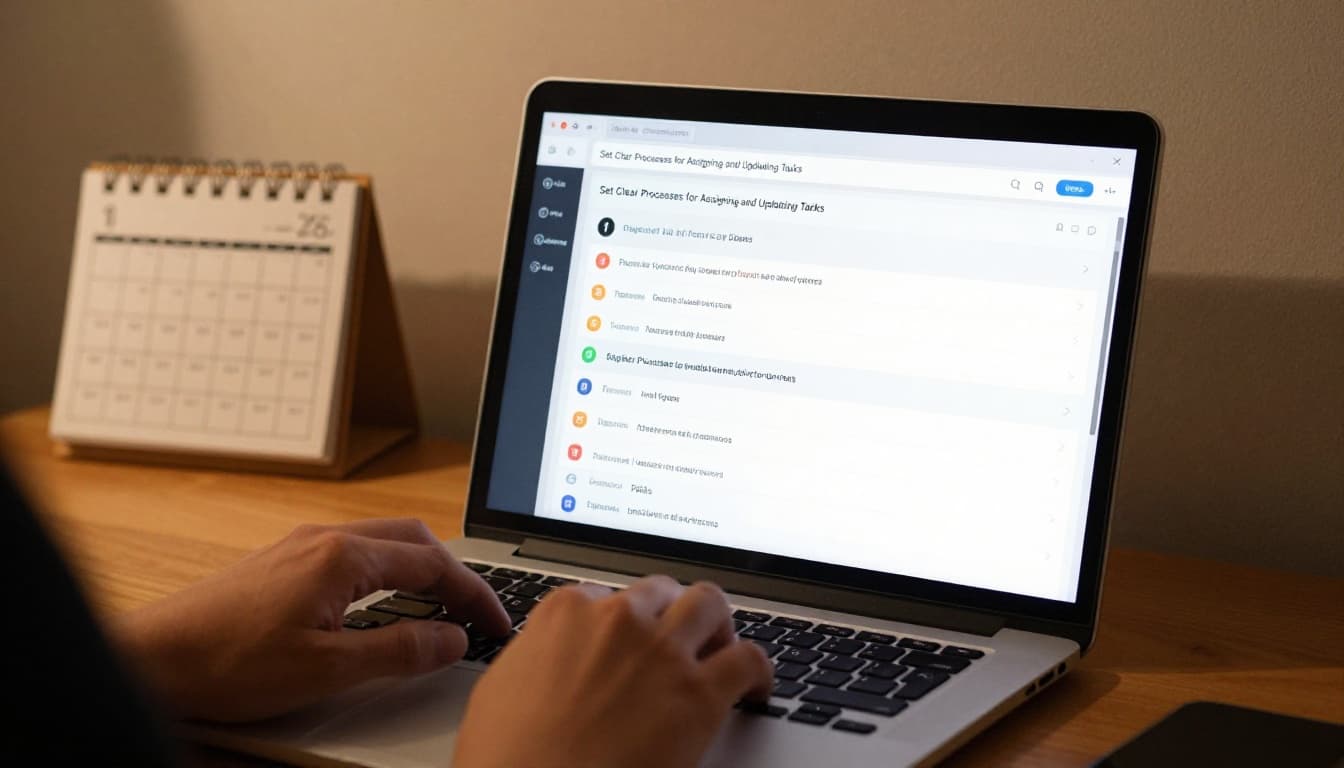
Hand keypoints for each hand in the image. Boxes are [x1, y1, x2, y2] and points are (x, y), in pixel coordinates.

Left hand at [113, 519, 508, 721]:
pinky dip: (387, 573)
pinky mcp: (281, 561)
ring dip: (420, 569)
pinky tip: (381, 605)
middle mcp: (324, 539)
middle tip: (477, 612)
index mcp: (343, 557)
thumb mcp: (327, 669)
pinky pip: (353, 553)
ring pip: (383, 542)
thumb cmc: (226, 663)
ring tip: (439, 609)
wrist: (151, 658)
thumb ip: (398, 651)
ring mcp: (300, 546)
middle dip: (454, 572)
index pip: (434, 565)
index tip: (497, 623)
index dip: (474, 595)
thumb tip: (451, 638)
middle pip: (414, 539)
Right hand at [454, 576, 773, 767]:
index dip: (621, 620)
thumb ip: (535, 655)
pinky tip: (753, 686)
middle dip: (669, 613)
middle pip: (661, 591)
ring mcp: (661, 651)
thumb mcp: (500, 689)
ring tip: (718, 648)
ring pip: (709, 604)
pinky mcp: (700, 692)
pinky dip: (757, 669)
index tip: (627, 638)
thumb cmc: (507, 759)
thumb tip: (548, 656)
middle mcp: (618, 620)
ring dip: (715, 624)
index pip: (606, 594)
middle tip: (674, 641)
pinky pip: (748, 658)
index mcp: (565, 613)